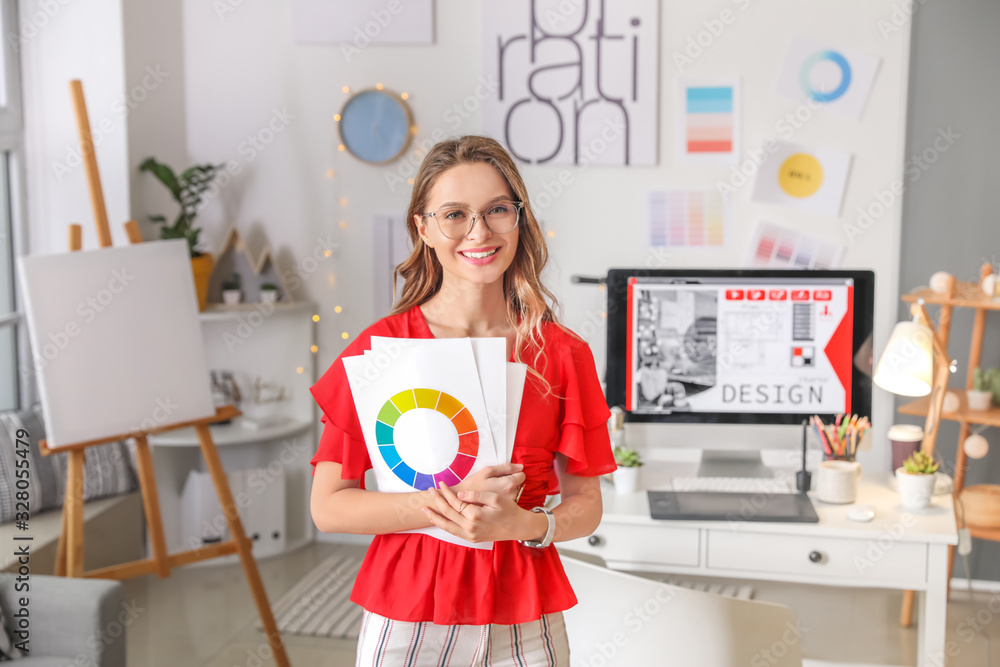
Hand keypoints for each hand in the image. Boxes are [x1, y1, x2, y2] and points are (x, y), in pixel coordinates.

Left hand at [422, 481, 542, 543]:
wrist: (518, 527)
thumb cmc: (509, 510)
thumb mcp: (495, 498)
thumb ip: (476, 495)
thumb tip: (459, 495)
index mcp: (475, 515)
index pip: (455, 502)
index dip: (446, 492)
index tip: (441, 484)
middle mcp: (470, 527)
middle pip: (448, 513)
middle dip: (437, 501)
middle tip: (429, 491)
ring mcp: (470, 535)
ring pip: (447, 526)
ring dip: (435, 517)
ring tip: (425, 509)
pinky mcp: (472, 539)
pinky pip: (453, 532)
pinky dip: (444, 526)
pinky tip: (438, 520)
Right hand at [454, 463, 524, 504]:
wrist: (462, 502)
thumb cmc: (474, 484)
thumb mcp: (487, 471)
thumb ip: (505, 467)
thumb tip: (520, 467)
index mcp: (508, 484)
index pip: (521, 475)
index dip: (514, 472)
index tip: (504, 474)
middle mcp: (511, 495)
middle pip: (517, 484)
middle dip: (509, 481)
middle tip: (495, 482)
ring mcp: (508, 503)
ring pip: (513, 491)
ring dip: (506, 489)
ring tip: (492, 489)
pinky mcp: (504, 508)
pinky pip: (508, 499)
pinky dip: (503, 496)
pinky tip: (493, 496)